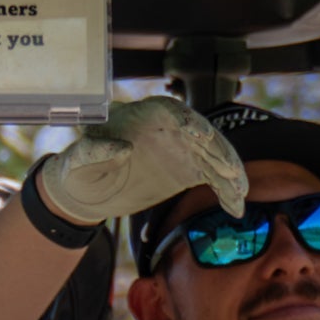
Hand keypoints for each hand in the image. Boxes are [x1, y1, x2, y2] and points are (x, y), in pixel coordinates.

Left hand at [25, 95, 246, 228]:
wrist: (88, 191)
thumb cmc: (79, 169)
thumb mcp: (79, 161)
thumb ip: (94, 151)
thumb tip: (122, 148)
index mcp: (140, 116)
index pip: (170, 111)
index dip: (187, 120)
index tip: (200, 135)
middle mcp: (167, 129)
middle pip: (200, 133)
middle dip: (217, 150)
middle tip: (230, 169)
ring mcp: (181, 149)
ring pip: (212, 156)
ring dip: (229, 173)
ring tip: (241, 192)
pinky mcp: (187, 170)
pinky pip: (212, 178)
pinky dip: (225, 192)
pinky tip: (235, 208)